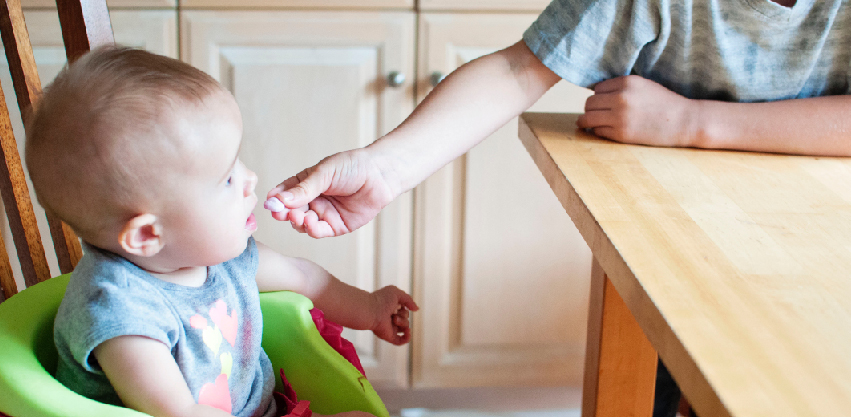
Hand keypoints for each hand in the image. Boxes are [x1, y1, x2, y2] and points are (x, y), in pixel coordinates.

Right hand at [266, 148, 395, 237]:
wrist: (380, 175)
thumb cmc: (352, 167)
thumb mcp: (324, 173)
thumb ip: (303, 189)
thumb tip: (279, 199)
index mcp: (306, 184)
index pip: (284, 193)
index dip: (276, 199)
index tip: (270, 203)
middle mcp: (312, 200)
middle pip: (290, 211)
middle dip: (283, 213)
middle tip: (280, 213)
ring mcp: (323, 214)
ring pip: (302, 223)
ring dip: (297, 221)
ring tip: (298, 216)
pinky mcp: (336, 226)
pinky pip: (319, 231)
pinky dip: (312, 229)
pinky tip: (310, 222)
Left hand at [369, 286, 418, 344]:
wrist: (371, 310)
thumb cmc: (381, 300)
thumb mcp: (397, 293)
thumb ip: (409, 299)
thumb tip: (416, 309)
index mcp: (391, 309)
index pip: (404, 309)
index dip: (404, 306)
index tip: (398, 303)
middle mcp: (390, 319)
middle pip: (406, 318)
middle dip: (403, 314)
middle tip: (393, 312)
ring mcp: (390, 328)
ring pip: (405, 328)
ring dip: (403, 322)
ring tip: (393, 319)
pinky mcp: (389, 336)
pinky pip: (401, 341)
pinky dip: (407, 337)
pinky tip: (407, 331)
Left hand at [577, 75, 696, 147]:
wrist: (683, 121)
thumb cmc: (663, 103)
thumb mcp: (643, 85)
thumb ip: (621, 87)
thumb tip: (594, 93)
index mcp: (626, 82)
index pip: (597, 89)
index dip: (599, 96)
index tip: (604, 103)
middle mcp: (621, 98)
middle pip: (589, 103)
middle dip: (591, 109)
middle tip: (596, 114)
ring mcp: (619, 117)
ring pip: (588, 118)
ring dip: (587, 121)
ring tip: (588, 124)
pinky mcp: (621, 134)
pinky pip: (597, 131)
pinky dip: (598, 131)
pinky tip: (605, 131)